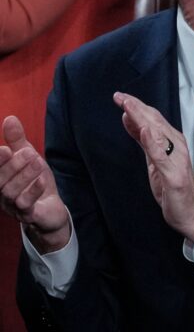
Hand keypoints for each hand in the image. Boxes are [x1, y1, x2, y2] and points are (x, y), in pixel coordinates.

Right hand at [0, 116, 69, 252]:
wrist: (50, 207)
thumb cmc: (34, 180)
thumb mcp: (28, 156)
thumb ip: (17, 141)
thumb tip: (10, 118)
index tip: (6, 149)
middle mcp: (2, 194)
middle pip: (1, 182)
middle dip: (13, 165)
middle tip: (28, 152)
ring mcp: (14, 206)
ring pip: (12, 193)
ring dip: (25, 176)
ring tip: (37, 162)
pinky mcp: (29, 215)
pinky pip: (26, 206)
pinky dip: (33, 191)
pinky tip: (41, 180)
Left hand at [114, 93, 193, 242]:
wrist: (190, 211)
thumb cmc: (172, 186)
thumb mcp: (153, 160)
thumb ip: (143, 140)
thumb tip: (129, 119)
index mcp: (172, 141)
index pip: (152, 118)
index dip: (136, 106)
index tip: (120, 96)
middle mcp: (177, 145)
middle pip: (154, 121)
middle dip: (136, 107)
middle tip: (120, 96)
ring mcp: (176, 159)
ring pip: (158, 133)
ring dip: (143, 118)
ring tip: (129, 106)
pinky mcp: (174, 174)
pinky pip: (162, 155)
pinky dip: (153, 142)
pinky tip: (145, 132)